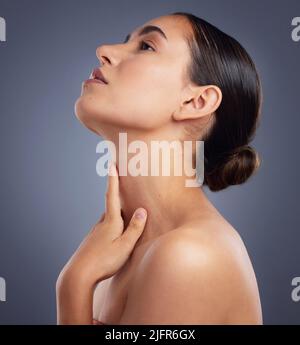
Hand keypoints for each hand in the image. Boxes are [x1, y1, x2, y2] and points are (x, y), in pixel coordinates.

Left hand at [57, 162, 147, 287]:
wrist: (78, 276)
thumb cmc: (104, 261)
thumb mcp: (125, 246)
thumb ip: (135, 228)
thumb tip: (142, 210)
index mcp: (110, 222)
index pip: (112, 195)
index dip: (113, 179)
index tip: (111, 164)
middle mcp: (101, 224)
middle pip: (111, 206)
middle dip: (117, 195)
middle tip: (123, 184)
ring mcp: (95, 233)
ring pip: (109, 218)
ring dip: (117, 213)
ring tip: (126, 213)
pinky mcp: (93, 242)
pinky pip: (105, 229)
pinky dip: (113, 226)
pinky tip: (116, 235)